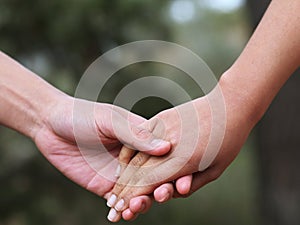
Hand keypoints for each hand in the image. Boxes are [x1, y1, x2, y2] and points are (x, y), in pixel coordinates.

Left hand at [33, 95, 170, 220]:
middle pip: (158, 178)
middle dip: (163, 189)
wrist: (51, 125)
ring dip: (144, 203)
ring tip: (137, 207)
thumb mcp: (111, 120)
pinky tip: (121, 215)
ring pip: (140, 193)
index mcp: (143, 139)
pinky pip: (119, 202)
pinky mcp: (105, 186)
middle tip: (163, 195)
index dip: (178, 169)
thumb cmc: (84, 115)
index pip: (167, 156)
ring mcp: (122, 174)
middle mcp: (136, 158)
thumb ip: (136, 135)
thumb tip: (166, 148)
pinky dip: (123, 211)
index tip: (184, 181)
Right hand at [106, 83, 257, 221]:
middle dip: (123, 192)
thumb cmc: (226, 142)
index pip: (150, 182)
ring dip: (122, 177)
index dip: (133, 198)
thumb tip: (166, 192)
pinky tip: (122, 167)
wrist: (228, 107)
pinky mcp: (159, 119)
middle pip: (137, 171)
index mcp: (184, 159)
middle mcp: (169, 144)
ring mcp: (162, 128)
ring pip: (134, 156)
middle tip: (113, 207)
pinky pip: (137, 139)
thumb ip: (190, 185)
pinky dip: (127, 155)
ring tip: (115, 191)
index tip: (123, 210)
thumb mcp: (214, 170)